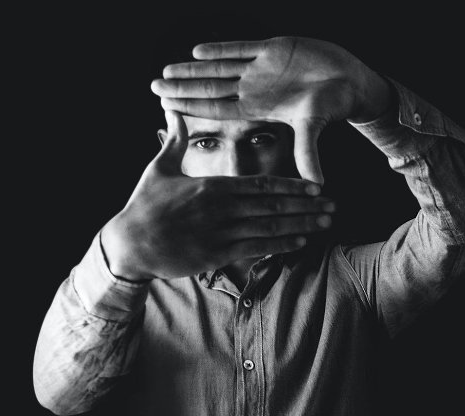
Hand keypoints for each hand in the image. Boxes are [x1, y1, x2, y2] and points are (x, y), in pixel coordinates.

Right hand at [100, 111, 335, 281]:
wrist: (130, 243)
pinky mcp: (217, 255)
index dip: (293, 185)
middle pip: (274, 205)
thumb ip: (174, 140)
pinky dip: (280, 246)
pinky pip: (256, 249)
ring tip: (325, 223)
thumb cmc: (144, 205)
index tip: (316, 187)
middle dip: (307, 206)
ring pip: (270, 228)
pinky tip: (300, 242)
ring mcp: (222, 233)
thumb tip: (174, 110)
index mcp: (212, 186)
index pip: (262, 184)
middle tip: (333, 205)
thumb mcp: (159, 168)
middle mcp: (222, 209)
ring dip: (301, 225)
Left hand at [151, 37, 390, 184]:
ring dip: (194, 69)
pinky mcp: (273, 47)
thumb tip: (314, 185)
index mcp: (259, 108)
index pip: (218, 109)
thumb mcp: (314, 127)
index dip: (193, 107)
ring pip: (220, 68)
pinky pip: (242, 48)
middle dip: (183, 87)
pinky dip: (221, 49)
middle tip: (154, 87)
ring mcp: (261, 68)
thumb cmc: (333, 104)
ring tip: (167, 70)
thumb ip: (308, 152)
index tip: (168, 108)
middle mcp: (255, 89)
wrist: (349, 81)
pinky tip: (198, 51)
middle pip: (211, 88)